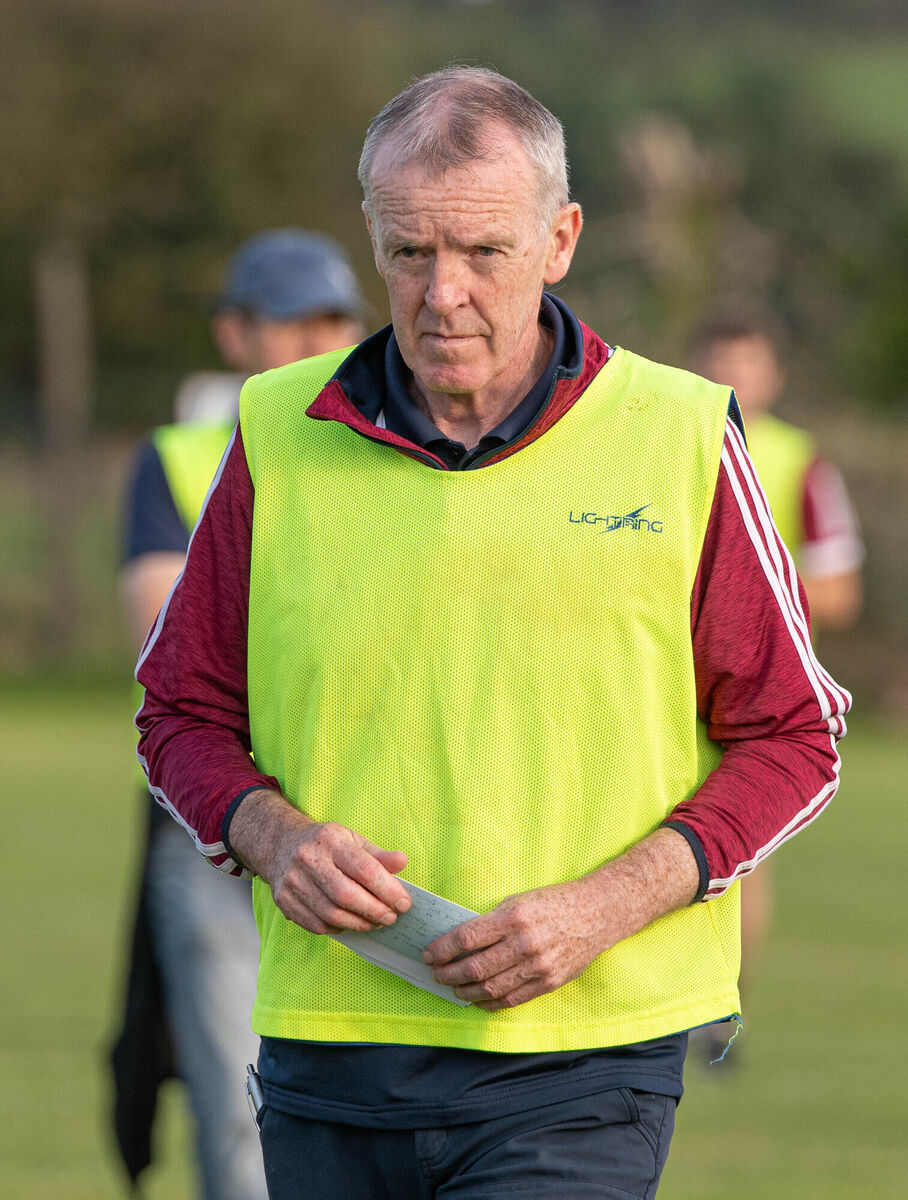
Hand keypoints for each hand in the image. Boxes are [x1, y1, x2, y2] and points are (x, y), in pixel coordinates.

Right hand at [229, 789, 410, 933]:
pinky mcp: (284, 900)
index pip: (364, 869)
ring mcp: (293, 881)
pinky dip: (339, 928)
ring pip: (331, 914)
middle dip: (374, 911)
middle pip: (346, 895)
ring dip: (359, 924)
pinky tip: (351, 924)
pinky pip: (316, 924)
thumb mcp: (353, 840)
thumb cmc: (325, 844)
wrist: (281, 844)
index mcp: (331, 840)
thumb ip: (378, 855)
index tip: (404, 903)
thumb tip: (403, 862)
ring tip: (375, 922)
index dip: (388, 890)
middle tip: (391, 917)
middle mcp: (308, 859)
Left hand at [422, 828, 699, 1010]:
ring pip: (491, 989)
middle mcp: (525, 943)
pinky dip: (490, 1003)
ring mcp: (539, 966)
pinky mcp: (550, 982)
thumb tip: (458, 941)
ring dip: (465, 992)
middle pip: (475, 968)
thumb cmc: (553, 902)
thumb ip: (491, 922)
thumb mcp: (518, 901)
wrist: (597, 913)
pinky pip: (512, 1000)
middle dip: (448, 974)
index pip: (466, 938)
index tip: (429, 953)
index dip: (442, 950)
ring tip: (453, 988)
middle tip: (435, 973)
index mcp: (513, 917)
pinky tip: (478, 999)